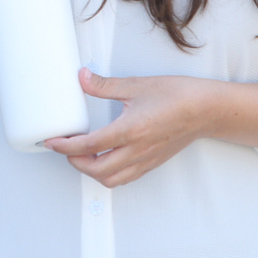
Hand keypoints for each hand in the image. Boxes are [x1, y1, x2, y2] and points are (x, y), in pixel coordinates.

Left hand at [42, 69, 207, 186]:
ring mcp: (145, 160)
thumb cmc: (177, 96)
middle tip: (63, 147)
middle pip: (96, 169)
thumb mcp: (136, 85)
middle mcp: (136, 151)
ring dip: (91, 171)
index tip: (52, 141)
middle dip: (74, 162)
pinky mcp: (152, 163)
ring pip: (111, 179)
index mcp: (129, 131)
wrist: (206, 110)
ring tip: (82, 156)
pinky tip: (105, 159)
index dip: (65, 146)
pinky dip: (109, 174)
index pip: (88, 146)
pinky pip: (125, 178)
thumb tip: (83, 78)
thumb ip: (105, 85)